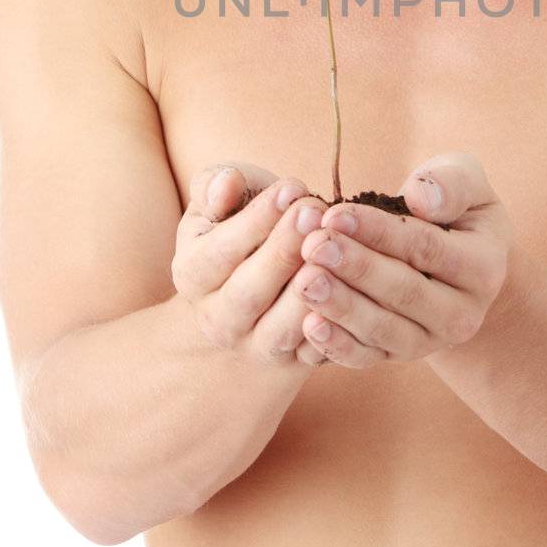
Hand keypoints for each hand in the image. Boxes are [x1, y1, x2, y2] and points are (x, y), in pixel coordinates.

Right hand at [171, 161, 329, 367]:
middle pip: (248, 293)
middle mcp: (216, 319)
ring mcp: (254, 346)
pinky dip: (335, 326)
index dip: (256, 220)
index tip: (292, 188)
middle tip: (316, 211)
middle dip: (284, 250)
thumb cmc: (244, 226)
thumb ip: (218, 184)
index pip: (219, 252)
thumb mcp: (224, 201)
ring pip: (282, 328)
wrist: (260, 282)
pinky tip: (355, 289)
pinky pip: (315, 351)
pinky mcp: (293, 362)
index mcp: (191, 274)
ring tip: (336, 248)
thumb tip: (227, 184)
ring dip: (311, 289)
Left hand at [290, 152, 516, 368]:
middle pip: (404, 292)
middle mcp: (463, 313)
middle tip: (312, 246)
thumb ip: (452, 184)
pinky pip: (367, 357)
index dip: (380, 232)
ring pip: (384, 329)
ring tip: (303, 281)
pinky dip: (337, 346)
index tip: (334, 214)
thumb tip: (421, 199)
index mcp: (484, 267)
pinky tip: (308, 326)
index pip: (426, 248)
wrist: (455, 262)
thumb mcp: (464, 182)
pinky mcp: (399, 356)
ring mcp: (431, 340)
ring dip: (341, 307)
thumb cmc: (450, 208)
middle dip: (355, 268)